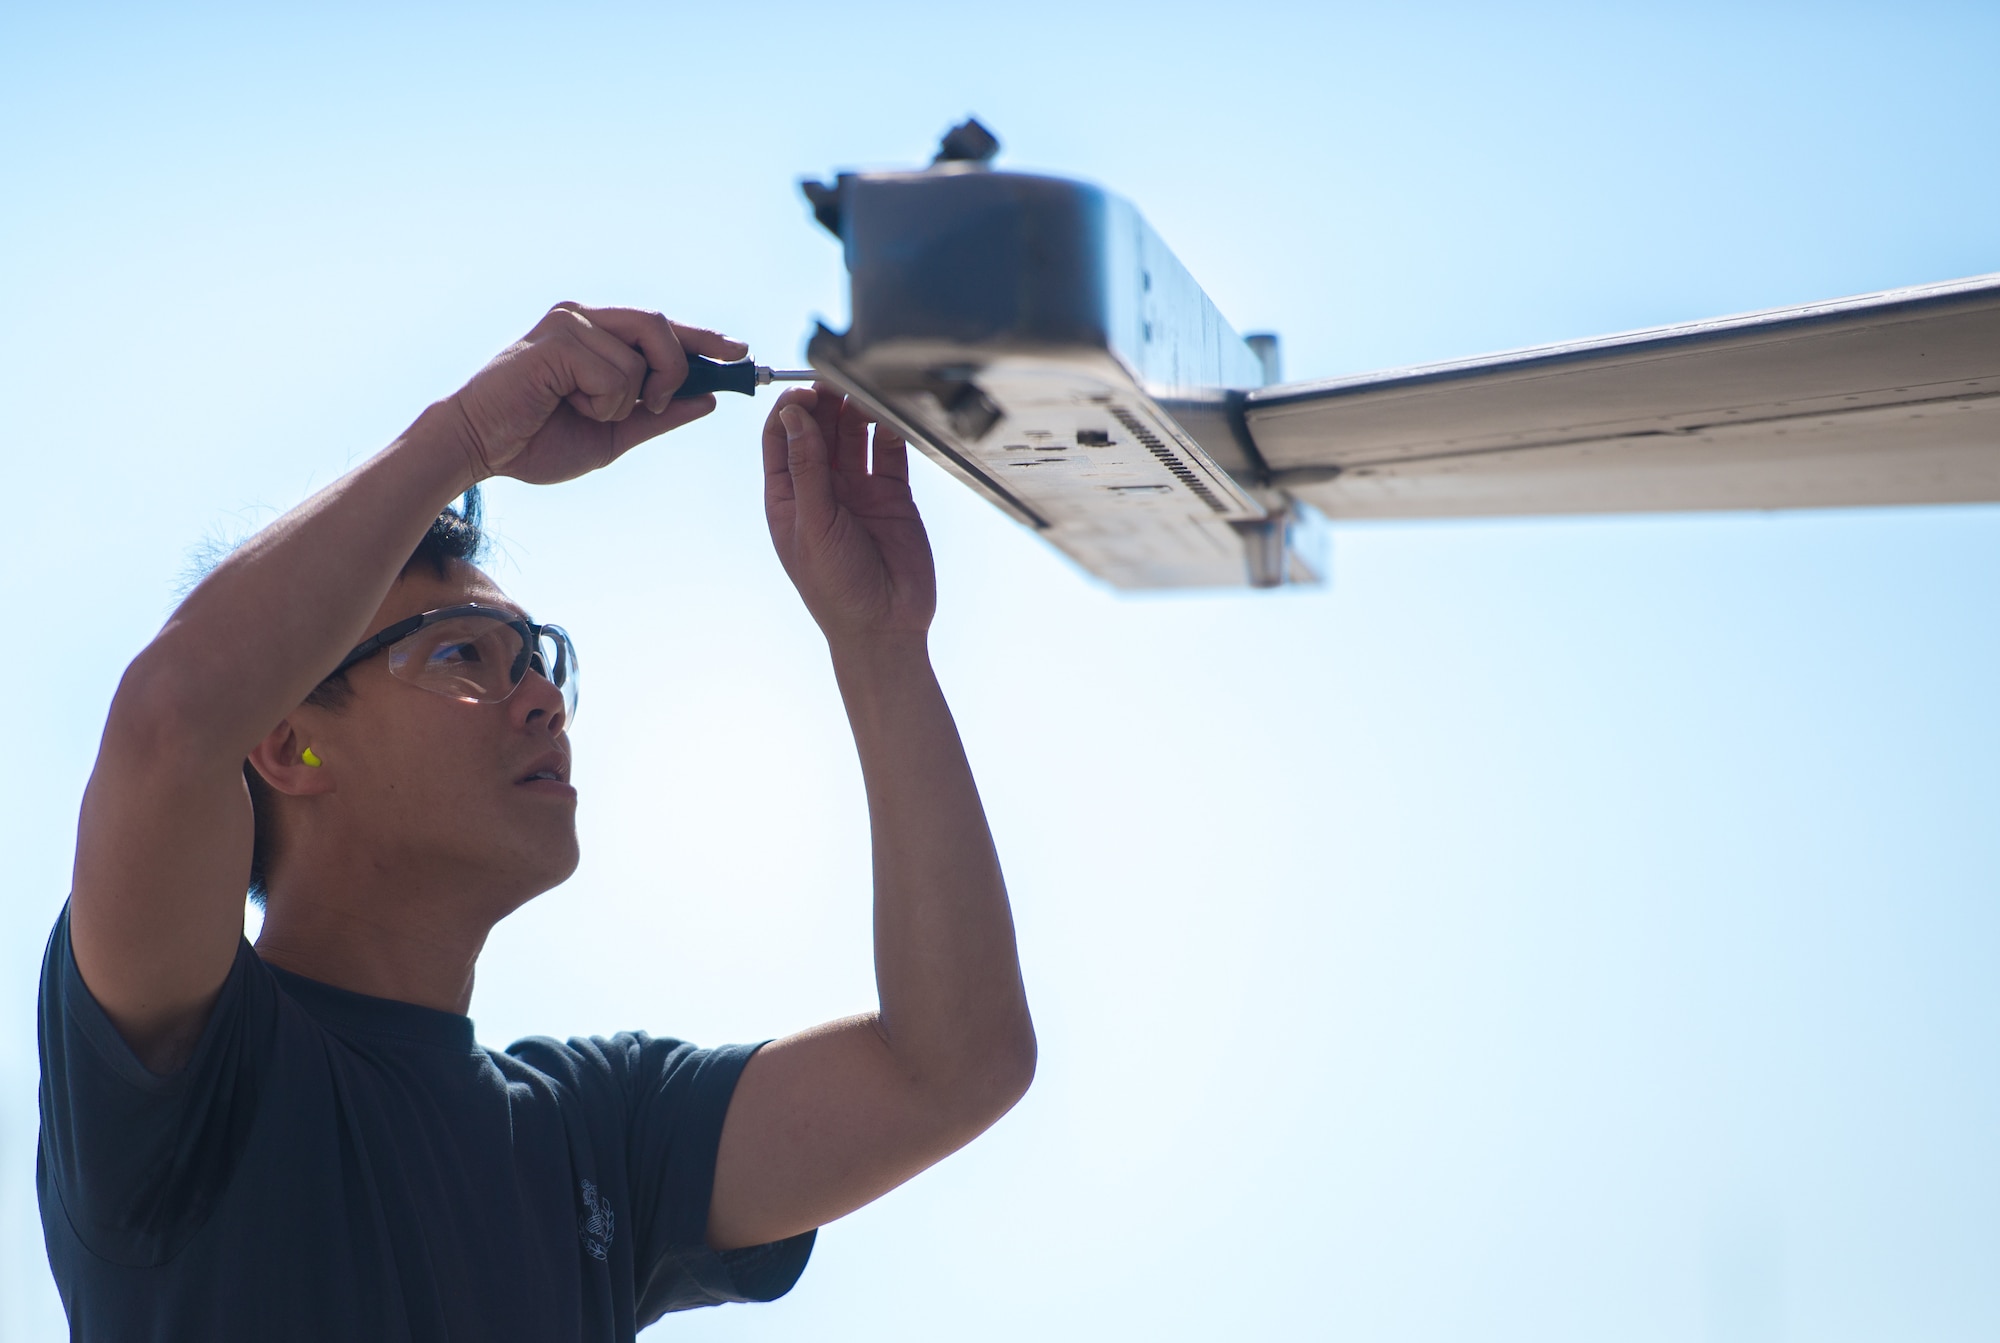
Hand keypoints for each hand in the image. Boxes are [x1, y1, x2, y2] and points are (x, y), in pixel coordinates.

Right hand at [447, 303, 746, 484]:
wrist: (477, 449)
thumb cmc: (534, 441)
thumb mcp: (613, 432)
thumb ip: (659, 415)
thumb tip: (708, 398)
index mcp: (597, 332)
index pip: (662, 326)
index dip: (703, 337)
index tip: (740, 352)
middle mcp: (584, 316)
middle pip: (661, 326)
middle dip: (675, 369)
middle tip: (654, 403)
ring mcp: (570, 322)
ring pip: (642, 356)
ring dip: (625, 398)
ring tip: (585, 409)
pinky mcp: (558, 339)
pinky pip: (616, 373)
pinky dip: (603, 402)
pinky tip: (566, 405)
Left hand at [763, 386, 936, 643]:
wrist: (884, 629)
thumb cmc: (836, 588)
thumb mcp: (813, 525)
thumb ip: (807, 468)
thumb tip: (794, 415)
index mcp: (788, 497)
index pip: (781, 440)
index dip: (789, 411)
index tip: (802, 391)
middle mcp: (822, 489)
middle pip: (818, 430)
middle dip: (824, 403)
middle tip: (835, 379)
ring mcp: (858, 490)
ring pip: (854, 436)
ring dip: (855, 411)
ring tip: (862, 388)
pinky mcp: (893, 495)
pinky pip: (889, 453)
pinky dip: (889, 430)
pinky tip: (889, 412)